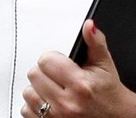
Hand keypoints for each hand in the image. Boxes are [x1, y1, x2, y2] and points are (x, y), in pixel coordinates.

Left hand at [20, 19, 135, 117]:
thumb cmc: (108, 93)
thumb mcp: (105, 64)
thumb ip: (95, 42)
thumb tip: (89, 25)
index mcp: (80, 84)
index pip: (46, 60)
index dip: (53, 59)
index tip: (61, 63)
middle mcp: (67, 103)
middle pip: (34, 75)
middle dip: (45, 72)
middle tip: (58, 76)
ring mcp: (57, 117)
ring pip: (28, 93)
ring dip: (38, 89)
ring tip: (53, 89)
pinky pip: (26, 111)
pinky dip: (35, 106)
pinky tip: (49, 102)